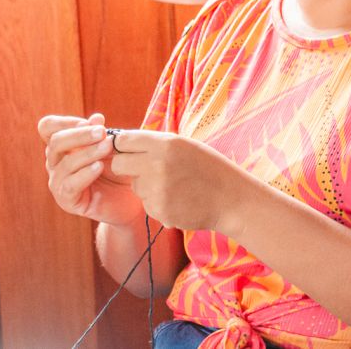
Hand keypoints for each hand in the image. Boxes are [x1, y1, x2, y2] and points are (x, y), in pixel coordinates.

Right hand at [39, 113, 142, 225]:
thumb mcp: (112, 148)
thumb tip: (96, 117)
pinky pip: (70, 185)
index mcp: (62, 145)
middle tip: (102, 132)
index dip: (66, 121)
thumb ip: (102, 133)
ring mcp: (58, 182)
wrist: (130, 200)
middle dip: (80, 135)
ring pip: (65, 164)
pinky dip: (85, 174)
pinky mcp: (67, 201)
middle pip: (55, 142)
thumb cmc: (118, 168)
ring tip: (108, 147)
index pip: (48, 127)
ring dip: (88, 153)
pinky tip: (99, 167)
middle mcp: (55, 162)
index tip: (89, 122)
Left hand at [108, 130, 247, 233]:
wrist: (232, 199)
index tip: (128, 151)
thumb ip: (157, 144)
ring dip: (147, 186)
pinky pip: (146, 203)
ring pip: (134, 185)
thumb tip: (125, 143)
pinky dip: (158, 202)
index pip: (123, 140)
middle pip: (118, 164)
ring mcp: (157, 188)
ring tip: (174, 186)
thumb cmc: (210, 169)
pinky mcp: (158, 209)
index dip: (122, 146)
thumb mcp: (186, 146)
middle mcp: (158, 164)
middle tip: (144, 170)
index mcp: (167, 143)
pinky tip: (178, 199)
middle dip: (126, 167)